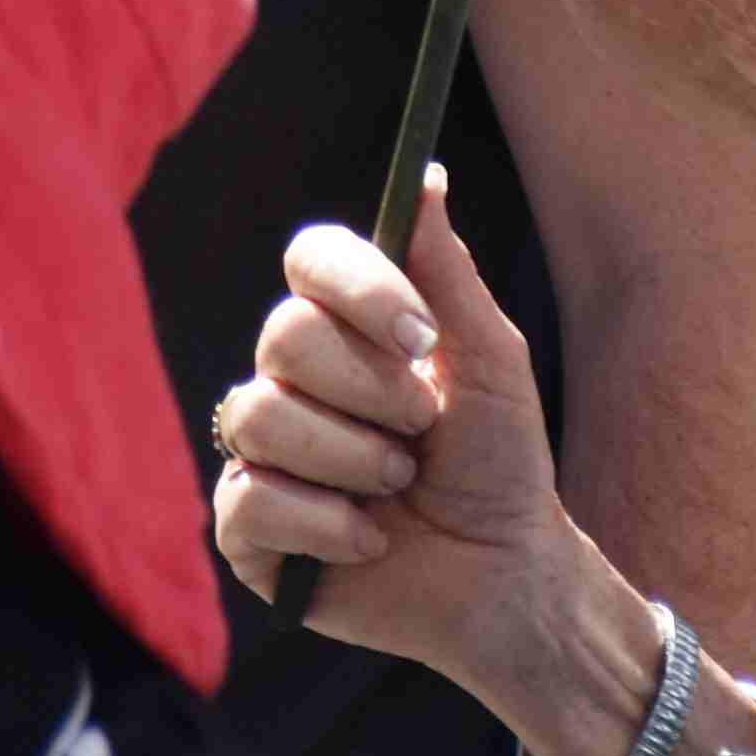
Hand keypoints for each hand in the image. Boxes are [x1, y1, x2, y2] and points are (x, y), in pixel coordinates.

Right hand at [212, 177, 571, 717]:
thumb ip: (448, 273)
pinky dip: (325, 525)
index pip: (309, 260)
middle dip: (372, 392)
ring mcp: (263, 452)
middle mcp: (292, 380)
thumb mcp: (491, 362)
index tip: (420, 334)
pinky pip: (248, 501)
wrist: (506, 578)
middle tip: (422, 430)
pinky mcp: (248, 530)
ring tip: (400, 487)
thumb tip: (424, 177)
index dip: (357, 288)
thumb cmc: (500, 465)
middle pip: (283, 336)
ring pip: (260, 417)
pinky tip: (369, 541)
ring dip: (355, 462)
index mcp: (345, 329)